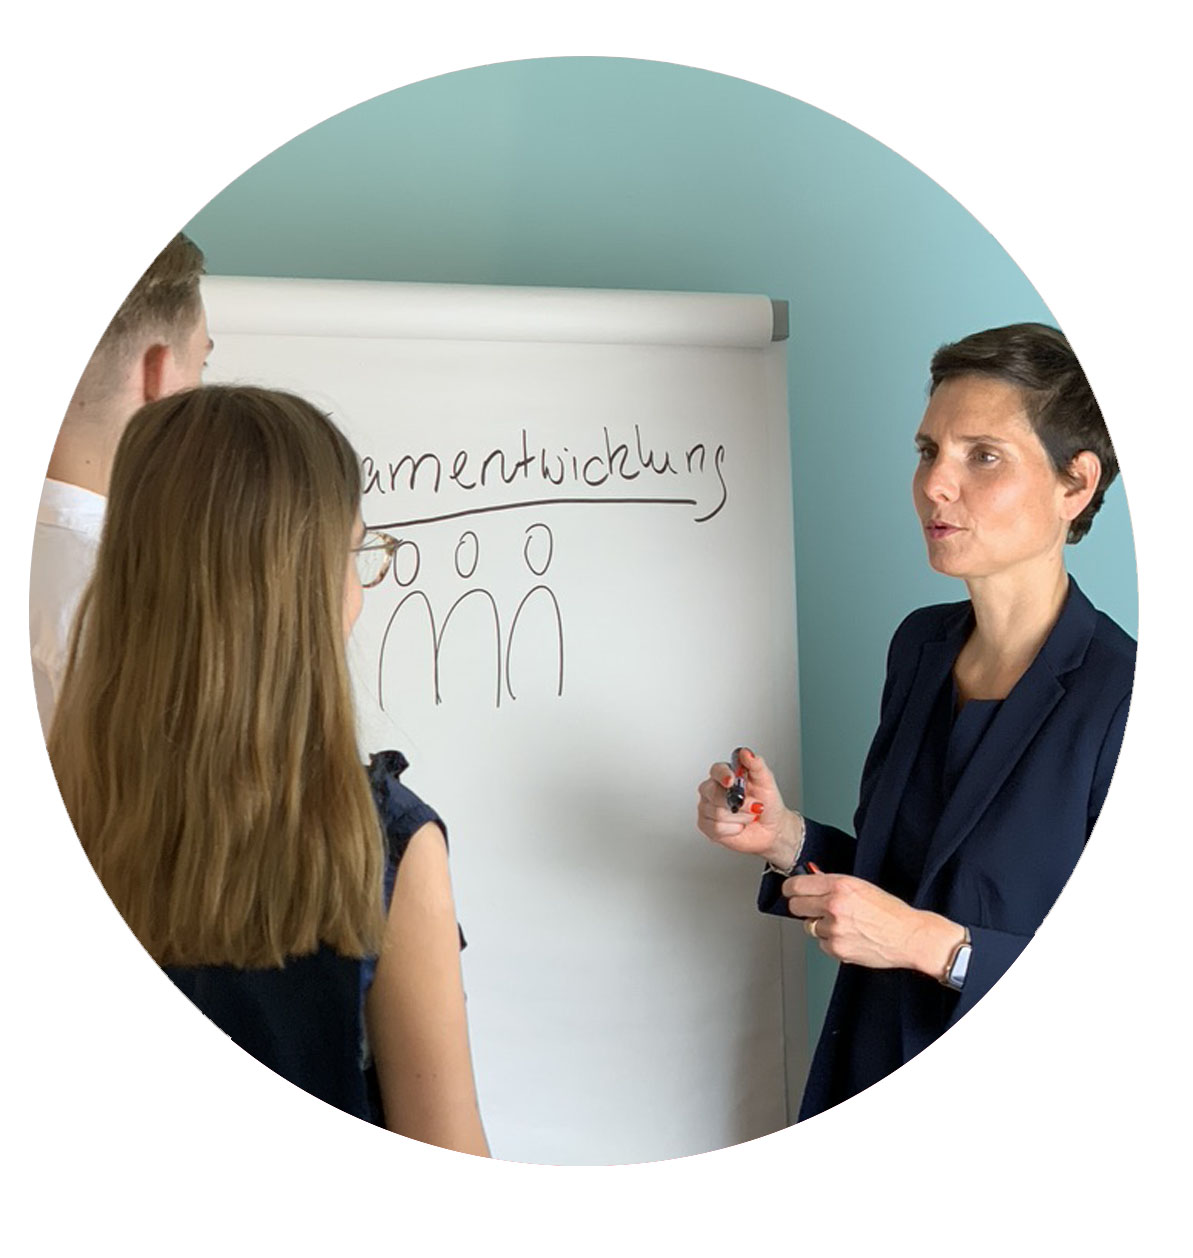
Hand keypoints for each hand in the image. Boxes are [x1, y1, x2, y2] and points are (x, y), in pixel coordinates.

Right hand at [695, 746, 802, 869]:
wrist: (771, 828)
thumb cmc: (768, 803)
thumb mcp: (766, 781)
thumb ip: (756, 764)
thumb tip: (746, 753)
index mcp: (725, 775)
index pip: (716, 770)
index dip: (723, 775)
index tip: (731, 781)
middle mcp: (712, 789)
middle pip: (713, 793)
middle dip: (739, 803)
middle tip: (754, 805)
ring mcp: (707, 807)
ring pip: (718, 813)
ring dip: (741, 817)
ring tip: (749, 816)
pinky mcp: (706, 825)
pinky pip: (716, 828)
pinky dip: (734, 828)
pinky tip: (739, 825)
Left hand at [783, 871, 964, 976]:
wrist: (909, 936)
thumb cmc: (890, 911)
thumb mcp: (860, 887)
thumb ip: (832, 884)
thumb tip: (811, 880)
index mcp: (839, 885)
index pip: (796, 885)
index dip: (790, 889)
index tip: (790, 891)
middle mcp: (833, 905)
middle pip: (795, 906)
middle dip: (802, 907)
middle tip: (813, 908)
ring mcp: (834, 929)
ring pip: (809, 926)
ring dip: (820, 926)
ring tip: (844, 924)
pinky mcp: (837, 949)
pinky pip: (821, 944)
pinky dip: (830, 942)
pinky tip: (848, 937)